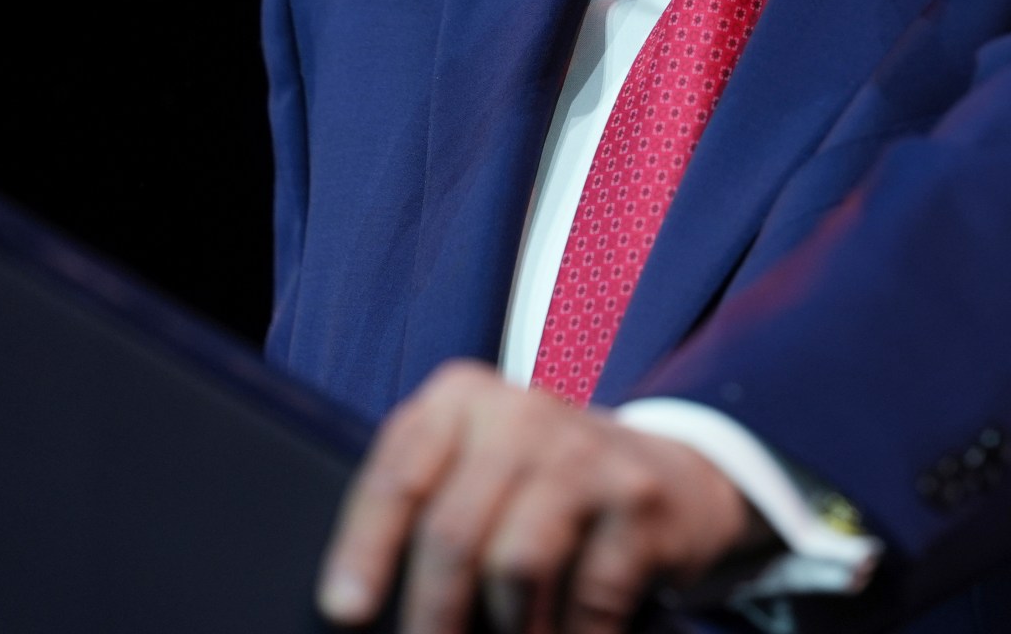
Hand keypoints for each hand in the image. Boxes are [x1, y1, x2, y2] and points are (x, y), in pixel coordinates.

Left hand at [319, 359, 776, 632]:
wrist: (665, 475)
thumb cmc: (538, 486)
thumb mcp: (474, 468)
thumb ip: (424, 506)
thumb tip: (360, 602)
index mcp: (460, 400)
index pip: (399, 475)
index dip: (364, 549)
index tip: (345, 611)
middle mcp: (522, 414)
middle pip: (454, 532)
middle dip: (431, 614)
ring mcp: (586, 453)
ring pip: (516, 565)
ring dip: (504, 629)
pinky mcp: (638, 499)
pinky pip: (588, 596)